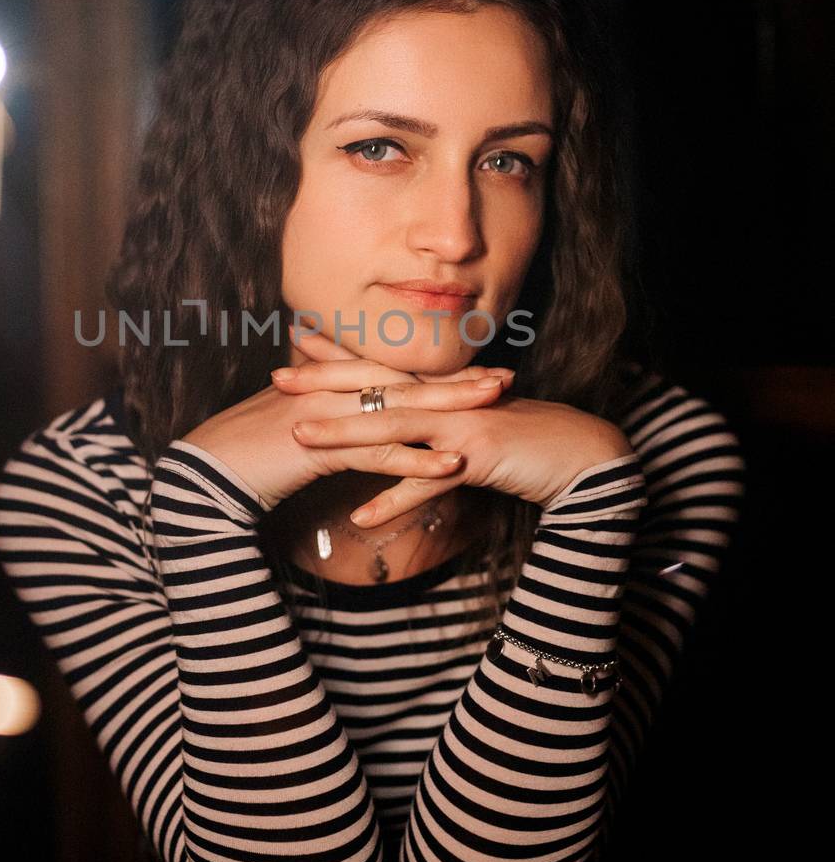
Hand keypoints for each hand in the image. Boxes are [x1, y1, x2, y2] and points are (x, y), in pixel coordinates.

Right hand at [175, 326, 513, 512]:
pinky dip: (415, 460)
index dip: (433, 373)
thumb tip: (353, 428)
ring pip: (397, 408)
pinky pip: (377, 452)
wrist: (204, 476)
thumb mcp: (291, 431)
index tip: (475, 370)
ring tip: (492, 409)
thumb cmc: (244, 458)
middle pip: (403, 381)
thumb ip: (324, 421)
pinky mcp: (319, 444)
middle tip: (504, 379)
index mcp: (323, 381)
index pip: (389, 371)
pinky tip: (450, 466)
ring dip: (448, 410)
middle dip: (455, 381)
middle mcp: (328, 388)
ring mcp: (324, 412)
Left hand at [280, 325, 633, 523]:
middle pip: (377, 388)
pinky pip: (426, 482)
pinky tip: (359, 516)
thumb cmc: (528, 447)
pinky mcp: (476, 457)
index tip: (298, 345)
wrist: (583, 458)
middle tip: (278, 377)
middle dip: (325, 383)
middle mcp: (446, 400)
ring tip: (300, 440)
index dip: (341, 357)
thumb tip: (404, 444)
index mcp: (444, 391)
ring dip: (344, 434)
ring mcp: (459, 425)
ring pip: (392, 427)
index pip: (384, 368)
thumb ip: (437, 434)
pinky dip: (393, 499)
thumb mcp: (474, 435)